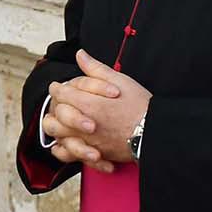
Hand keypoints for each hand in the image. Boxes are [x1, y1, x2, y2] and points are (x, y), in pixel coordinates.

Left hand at [46, 50, 151, 164]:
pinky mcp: (93, 154)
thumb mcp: (122, 81)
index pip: (60, 93)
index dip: (59, 88)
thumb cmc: (142, 108)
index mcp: (88, 104)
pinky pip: (68, 155)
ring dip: (57, 128)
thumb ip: (96, 69)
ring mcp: (87, 140)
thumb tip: (81, 56)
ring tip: (62, 122)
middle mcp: (83, 124)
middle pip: (55, 115)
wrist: (156, 133)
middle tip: (60, 104)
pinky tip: (67, 142)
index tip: (60, 87)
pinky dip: (64, 149)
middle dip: (56, 107)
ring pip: (58, 135)